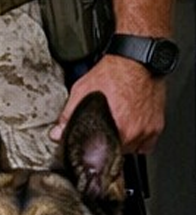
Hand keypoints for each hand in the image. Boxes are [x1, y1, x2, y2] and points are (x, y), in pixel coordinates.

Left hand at [50, 55, 165, 152]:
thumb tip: (58, 132)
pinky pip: (148, 144)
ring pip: (133, 149)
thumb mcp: (82, 90)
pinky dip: (139, 140)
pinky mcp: (157, 125)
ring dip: (124, 143)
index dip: (95, 151)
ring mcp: (147, 129)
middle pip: (118, 152)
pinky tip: (130, 129)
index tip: (92, 149)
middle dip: (108, 144)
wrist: (137, 60)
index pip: (104, 154)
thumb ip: (69, 114)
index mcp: (116, 128)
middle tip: (104, 132)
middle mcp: (134, 132)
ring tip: (116, 128)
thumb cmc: (114, 72)